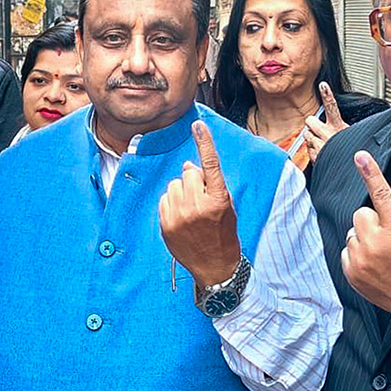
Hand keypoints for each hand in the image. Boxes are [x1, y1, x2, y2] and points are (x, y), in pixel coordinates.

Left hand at [158, 121, 240, 288]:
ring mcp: (180, 216)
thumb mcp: (226, 206)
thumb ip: (209, 184)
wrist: (215, 265)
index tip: (197, 124)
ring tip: (192, 210)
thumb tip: (187, 165)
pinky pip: (164, 199)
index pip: (210, 165)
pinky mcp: (166, 224)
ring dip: (181, 191)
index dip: (204, 143)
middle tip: (202, 198)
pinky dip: (171, 203)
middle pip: (188, 172)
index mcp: (219, 199)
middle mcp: (198, 206)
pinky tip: (181, 217)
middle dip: (193, 180)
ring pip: (174, 185)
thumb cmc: (223, 233)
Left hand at [305, 82, 348, 164]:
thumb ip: (341, 127)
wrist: (348, 172)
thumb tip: (337, 123)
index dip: (327, 95)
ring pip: (306, 136)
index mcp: (339, 126)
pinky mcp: (315, 156)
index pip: (332, 107)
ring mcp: (320, 145)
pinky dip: (313, 152)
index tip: (323, 85)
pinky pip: (308, 151)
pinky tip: (323, 155)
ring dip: (312, 139)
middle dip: (312, 125)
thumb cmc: (351, 152)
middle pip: (310, 121)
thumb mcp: (351, 135)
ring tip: (324, 145)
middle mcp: (328, 134)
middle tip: (319, 130)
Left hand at [342, 151, 390, 337]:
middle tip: (389, 236)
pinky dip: (358, 255)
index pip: (382, 194)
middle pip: (361, 214)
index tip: (360, 155)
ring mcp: (361, 261)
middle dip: (373, 220)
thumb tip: (375, 210)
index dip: (371, 172)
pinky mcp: (351, 274)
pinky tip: (376, 266)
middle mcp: (376, 245)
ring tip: (385, 255)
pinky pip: (346, 251)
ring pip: (352, 233)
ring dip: (365, 239)